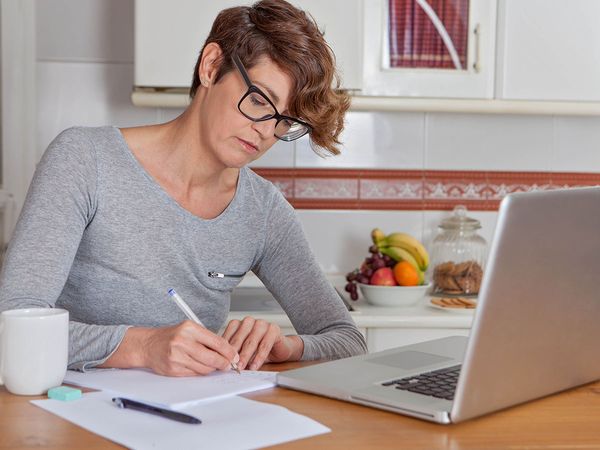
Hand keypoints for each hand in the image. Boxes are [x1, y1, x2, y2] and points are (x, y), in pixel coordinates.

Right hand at [101, 322, 239, 376]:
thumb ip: (208, 339)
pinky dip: (200, 372)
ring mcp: (177, 356)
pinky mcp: (173, 369)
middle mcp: (182, 341)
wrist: (148, 345)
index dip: (229, 351)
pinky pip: (194, 374)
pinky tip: (200, 367)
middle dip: (224, 363)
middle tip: (229, 365)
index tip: (235, 356)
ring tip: (213, 365)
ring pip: (204, 368)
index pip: (217, 342)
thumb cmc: (172, 336)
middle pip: (212, 357)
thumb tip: (228, 352)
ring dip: (212, 368)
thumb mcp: (189, 330)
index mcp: (189, 328)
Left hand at [222, 317, 302, 370]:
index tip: (220, 361)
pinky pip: (265, 344)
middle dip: (234, 354)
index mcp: (238, 324)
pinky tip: (255, 366)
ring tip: (241, 368)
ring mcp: (262, 323)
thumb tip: (220, 363)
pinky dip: (259, 357)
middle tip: (230, 366)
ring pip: (251, 341)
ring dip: (245, 356)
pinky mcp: (274, 329)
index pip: (228, 335)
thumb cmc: (257, 350)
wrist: (279, 349)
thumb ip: (233, 354)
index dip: (224, 349)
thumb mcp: (242, 351)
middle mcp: (249, 321)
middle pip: (239, 339)